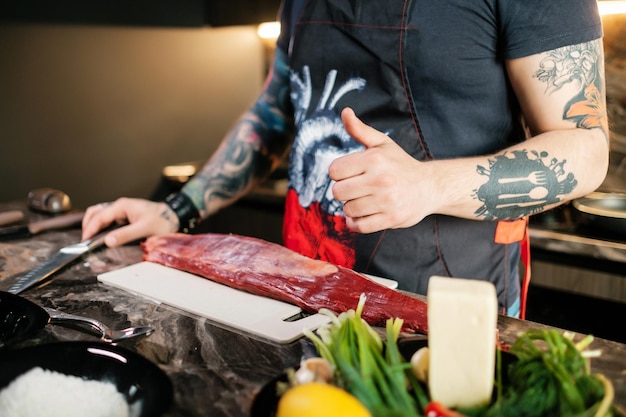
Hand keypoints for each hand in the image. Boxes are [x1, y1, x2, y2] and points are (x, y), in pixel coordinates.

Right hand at [81, 197, 177, 246]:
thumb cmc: (162, 221)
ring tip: (90, 240)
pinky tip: (101, 236)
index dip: (90, 229)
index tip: (84, 242)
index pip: (99, 217)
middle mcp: (120, 206)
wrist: (174, 215)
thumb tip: (107, 241)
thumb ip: (125, 235)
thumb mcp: (144, 229)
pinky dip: (101, 226)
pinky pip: (108, 218)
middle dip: (88, 226)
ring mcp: (122, 209)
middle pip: (95, 213)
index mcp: (122, 206)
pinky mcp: (125, 214)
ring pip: (100, 214)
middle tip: (85, 242)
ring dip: (93, 225)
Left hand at [329, 108, 434, 232]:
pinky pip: (359, 226)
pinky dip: (355, 222)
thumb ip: (359, 129)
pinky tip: (361, 214)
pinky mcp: (391, 219)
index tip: (350, 173)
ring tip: (363, 200)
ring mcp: (386, 201)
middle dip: (344, 191)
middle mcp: (380, 179)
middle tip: (356, 188)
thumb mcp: (381, 143)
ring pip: (348, 209)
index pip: (334, 171)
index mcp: (374, 159)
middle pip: (337, 192)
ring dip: (351, 207)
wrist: (430, 187)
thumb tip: (345, 112)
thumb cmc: (400, 164)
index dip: (339, 173)